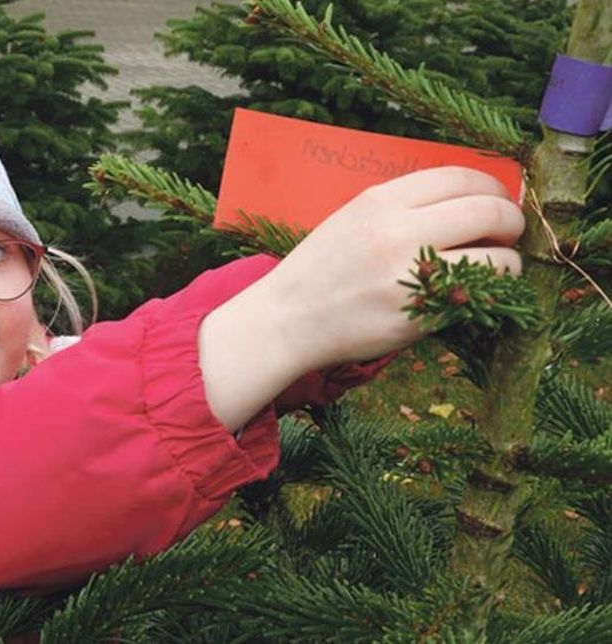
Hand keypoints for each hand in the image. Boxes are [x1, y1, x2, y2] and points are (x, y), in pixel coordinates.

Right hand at [199, 167, 523, 429]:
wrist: (286, 319)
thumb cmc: (321, 270)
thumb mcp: (353, 218)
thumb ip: (404, 206)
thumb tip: (469, 199)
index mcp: (381, 200)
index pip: (463, 177)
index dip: (492, 188)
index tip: (496, 202)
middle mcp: (397, 231)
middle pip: (488, 211)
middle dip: (511, 222)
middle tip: (507, 235)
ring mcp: (409, 275)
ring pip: (499, 257)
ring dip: (508, 262)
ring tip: (496, 268)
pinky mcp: (419, 314)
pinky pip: (478, 297)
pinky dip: (487, 292)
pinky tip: (473, 293)